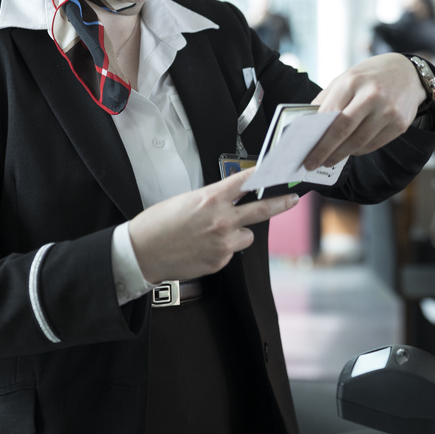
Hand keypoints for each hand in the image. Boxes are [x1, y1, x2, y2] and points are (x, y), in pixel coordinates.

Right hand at [127, 167, 298, 283]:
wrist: (142, 252)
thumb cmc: (157, 225)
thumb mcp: (185, 200)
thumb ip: (212, 200)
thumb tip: (228, 201)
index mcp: (211, 199)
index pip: (245, 181)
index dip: (263, 175)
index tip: (274, 172)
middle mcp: (221, 220)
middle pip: (262, 209)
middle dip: (281, 203)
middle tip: (292, 199)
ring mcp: (223, 242)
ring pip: (247, 236)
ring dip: (238, 234)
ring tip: (214, 234)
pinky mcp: (220, 261)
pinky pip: (231, 252)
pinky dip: (222, 250)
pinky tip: (203, 248)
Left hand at [302, 53, 427, 170]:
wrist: (409, 73)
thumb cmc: (371, 76)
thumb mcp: (347, 77)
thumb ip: (328, 99)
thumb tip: (309, 124)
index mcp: (353, 81)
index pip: (329, 114)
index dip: (317, 136)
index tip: (306, 151)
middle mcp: (372, 96)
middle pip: (343, 131)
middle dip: (325, 151)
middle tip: (313, 164)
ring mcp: (388, 111)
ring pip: (359, 142)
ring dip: (341, 154)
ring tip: (329, 160)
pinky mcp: (400, 124)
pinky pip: (374, 144)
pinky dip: (359, 150)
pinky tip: (351, 150)